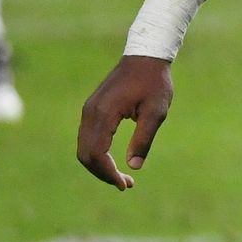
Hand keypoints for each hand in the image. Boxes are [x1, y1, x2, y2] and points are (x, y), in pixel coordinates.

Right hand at [77, 55, 174, 190]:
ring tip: (122, 177)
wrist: (145, 56)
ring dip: (99, 165)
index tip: (125, 184)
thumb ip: (144, 139)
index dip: (108, 173)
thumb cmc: (155, 82)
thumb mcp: (157, 111)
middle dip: (103, 173)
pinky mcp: (92, 109)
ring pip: (84, 148)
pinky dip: (97, 153)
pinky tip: (114, 161)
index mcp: (104, 113)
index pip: (97, 153)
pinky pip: (88, 138)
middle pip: (86, 154)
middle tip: (126, 184)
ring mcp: (88, 110)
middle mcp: (90, 113)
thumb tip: (134, 167)